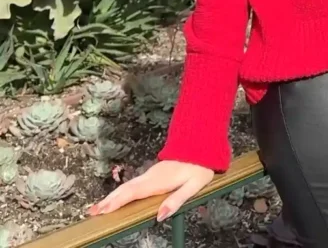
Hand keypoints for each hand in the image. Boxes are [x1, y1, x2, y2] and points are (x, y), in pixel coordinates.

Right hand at [88, 160, 213, 222]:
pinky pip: (132, 184)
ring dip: (112, 196)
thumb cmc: (199, 168)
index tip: (103, 210)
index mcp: (159, 181)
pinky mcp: (151, 175)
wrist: (201, 146)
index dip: (118, 201)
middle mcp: (151, 177)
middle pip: (126, 189)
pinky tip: (115, 198)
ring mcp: (150, 174)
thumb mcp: (193, 186)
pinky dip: (121, 192)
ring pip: (127, 186)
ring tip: (97, 208)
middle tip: (92, 211)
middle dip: (109, 200)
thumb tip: (160, 216)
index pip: (134, 192)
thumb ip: (176, 200)